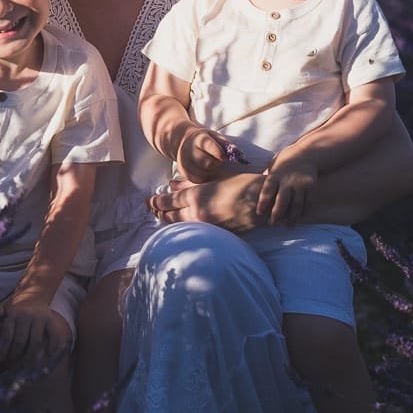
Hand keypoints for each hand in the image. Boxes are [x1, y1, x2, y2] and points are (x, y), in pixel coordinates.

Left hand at [0, 296, 70, 368]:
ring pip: (35, 342)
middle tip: (13, 366)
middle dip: (16, 356)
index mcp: (13, 314)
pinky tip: (48, 356)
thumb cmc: (16, 315)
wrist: (32, 299)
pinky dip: (51, 347)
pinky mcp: (51, 320)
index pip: (7, 336)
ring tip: (26, 365)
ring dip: (30, 357)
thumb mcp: (6, 318)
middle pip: (21, 341)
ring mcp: (40, 317)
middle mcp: (26, 315)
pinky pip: (53, 336)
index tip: (1, 360)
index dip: (4, 350)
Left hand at [149, 171, 263, 231]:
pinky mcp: (215, 234)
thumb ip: (191, 183)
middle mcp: (198, 211)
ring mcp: (206, 225)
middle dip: (159, 212)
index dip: (156, 201)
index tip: (148, 201)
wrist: (263, 203)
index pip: (169, 201)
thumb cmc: (243, 185)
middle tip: (151, 210)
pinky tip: (181, 226)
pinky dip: (184, 227)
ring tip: (161, 217)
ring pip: (181, 225)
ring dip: (169, 221)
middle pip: (171, 215)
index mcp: (198, 195)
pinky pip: (193, 231)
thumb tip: (173, 185)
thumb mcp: (215, 179)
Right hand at [175, 127, 237, 181]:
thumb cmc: (205, 140)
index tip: (224, 156)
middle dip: (216, 163)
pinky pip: (197, 180)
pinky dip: (204, 177)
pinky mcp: (183, 172)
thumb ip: (224, 142)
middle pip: (207, 163)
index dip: (219, 153)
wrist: (185, 142)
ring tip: (211, 165)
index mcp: (199, 139)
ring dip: (211, 171)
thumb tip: (235, 151)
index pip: (209, 146)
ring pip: (203, 173)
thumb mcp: (214, 136)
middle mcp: (188, 150)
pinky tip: (206, 171)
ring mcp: (184, 162)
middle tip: (217, 161)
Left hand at [255, 161, 315, 226]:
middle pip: (282, 201)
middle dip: (276, 214)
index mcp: (275, 175)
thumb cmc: (284, 161)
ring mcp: (300, 184)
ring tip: (288, 226)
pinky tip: (299, 218)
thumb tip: (253, 192)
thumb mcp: (273, 166)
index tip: (259, 213)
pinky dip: (303, 211)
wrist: (306, 153)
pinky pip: (307, 202)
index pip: (267, 191)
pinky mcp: (310, 186)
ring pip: (296, 204)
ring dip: (291, 217)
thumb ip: (266, 179)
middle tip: (272, 224)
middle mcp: (288, 180)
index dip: (262, 203)